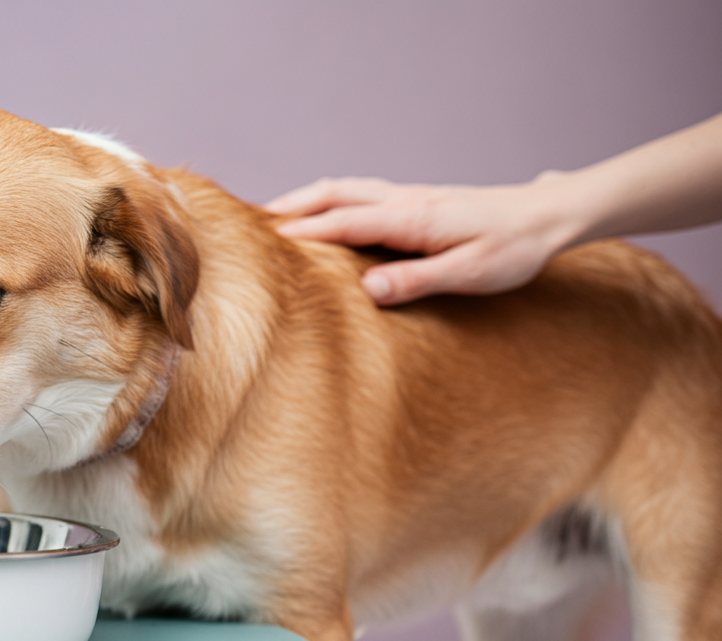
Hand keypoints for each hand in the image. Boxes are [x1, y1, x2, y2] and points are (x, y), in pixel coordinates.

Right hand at [266, 176, 578, 304]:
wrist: (550, 216)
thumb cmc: (514, 250)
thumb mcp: (469, 275)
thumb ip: (417, 280)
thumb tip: (368, 288)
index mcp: (412, 219)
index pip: (344, 222)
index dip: (304, 232)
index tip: (266, 242)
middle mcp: (405, 201)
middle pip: (336, 194)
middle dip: (294, 205)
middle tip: (254, 222)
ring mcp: (411, 196)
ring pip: (347, 188)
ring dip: (310, 198)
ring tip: (279, 215)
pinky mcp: (419, 200)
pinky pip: (363, 194)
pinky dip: (332, 199)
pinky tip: (329, 213)